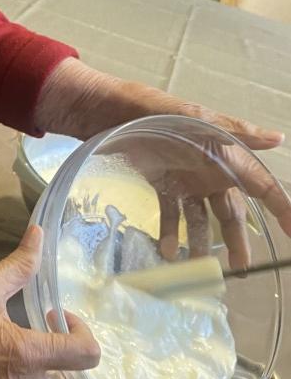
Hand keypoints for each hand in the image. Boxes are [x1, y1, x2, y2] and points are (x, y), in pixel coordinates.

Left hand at [35, 59, 290, 266]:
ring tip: (200, 268)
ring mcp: (184, 178)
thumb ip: (235, 131)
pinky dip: (170, 233)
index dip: (280, 208)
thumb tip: (278, 138)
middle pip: (230, 210)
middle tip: (241, 268)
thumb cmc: (148, 110)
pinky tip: (167, 252)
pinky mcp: (160, 183)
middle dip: (237, 239)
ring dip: (201, 243)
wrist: (103, 112)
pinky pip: (171, 213)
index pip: (260, 184)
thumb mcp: (192, 117)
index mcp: (223, 153)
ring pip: (200, 217)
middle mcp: (208, 169)